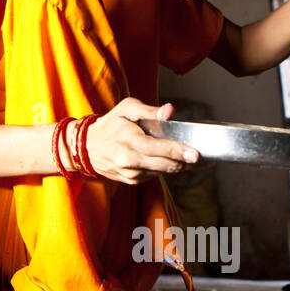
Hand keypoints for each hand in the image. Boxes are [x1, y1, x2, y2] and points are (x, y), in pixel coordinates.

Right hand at [83, 99, 198, 184]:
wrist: (87, 148)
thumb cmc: (110, 124)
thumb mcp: (126, 108)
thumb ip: (149, 110)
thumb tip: (169, 111)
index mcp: (128, 140)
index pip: (156, 148)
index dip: (177, 151)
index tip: (195, 154)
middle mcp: (129, 160)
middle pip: (165, 165)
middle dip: (185, 161)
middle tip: (202, 156)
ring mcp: (131, 174)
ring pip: (164, 172)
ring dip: (178, 164)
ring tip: (188, 156)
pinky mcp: (133, 181)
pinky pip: (156, 175)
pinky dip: (165, 167)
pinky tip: (167, 158)